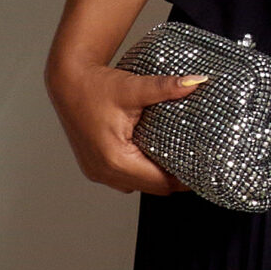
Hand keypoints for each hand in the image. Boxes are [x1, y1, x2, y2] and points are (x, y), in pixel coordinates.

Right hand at [47, 58, 207, 196]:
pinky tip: (152, 156)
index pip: (160, 182)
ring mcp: (96, 172)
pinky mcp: (94, 167)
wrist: (67, 81)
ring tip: (177, 160)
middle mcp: (103, 171)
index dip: (184, 179)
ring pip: (137, 186)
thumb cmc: (95, 86)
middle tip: (196, 165)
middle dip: (173, 179)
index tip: (203, 170)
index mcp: (115, 159)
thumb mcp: (134, 87)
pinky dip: (139, 172)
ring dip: (155, 177)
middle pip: (151, 188)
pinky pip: (124, 179)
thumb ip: (166, 87)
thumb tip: (196, 81)